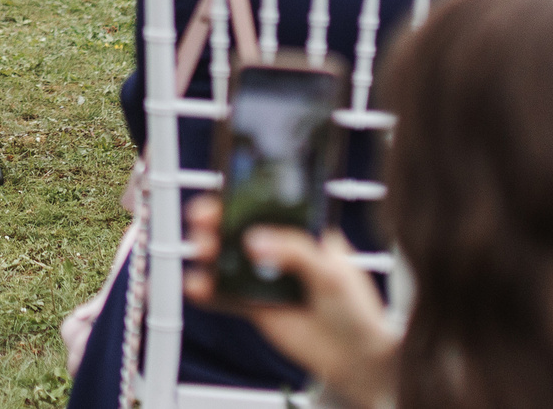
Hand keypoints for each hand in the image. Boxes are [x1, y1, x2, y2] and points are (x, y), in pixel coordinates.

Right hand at [184, 202, 397, 408]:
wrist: (357, 358)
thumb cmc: (356, 309)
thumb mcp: (331, 272)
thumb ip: (295, 253)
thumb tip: (256, 243)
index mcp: (301, 231)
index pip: (266, 205)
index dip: (241, 197)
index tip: (222, 195)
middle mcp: (279, 250)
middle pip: (239, 228)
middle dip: (216, 221)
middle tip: (204, 222)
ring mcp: (265, 278)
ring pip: (227, 260)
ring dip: (208, 252)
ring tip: (200, 252)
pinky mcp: (254, 306)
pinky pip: (224, 296)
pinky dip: (207, 291)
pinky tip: (196, 286)